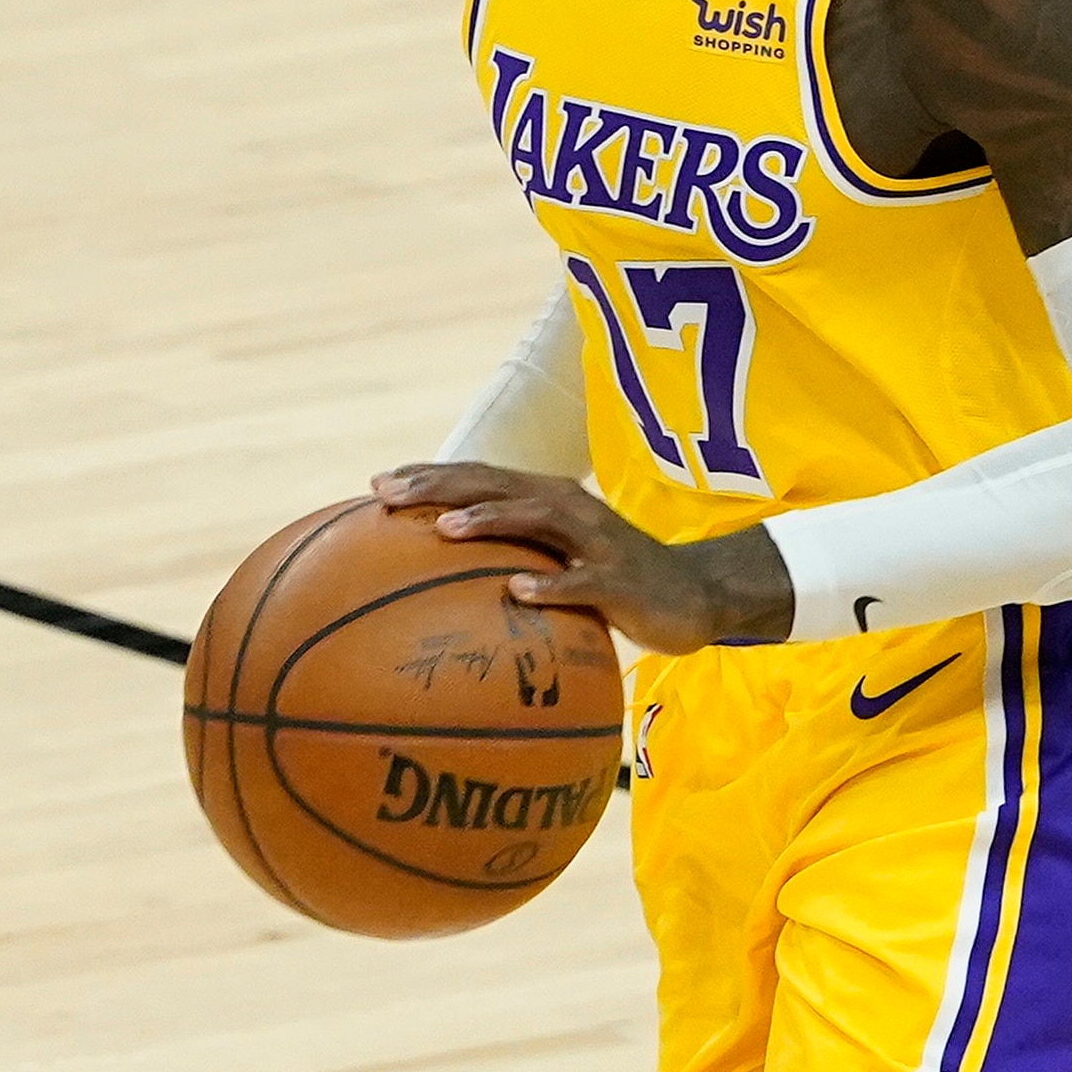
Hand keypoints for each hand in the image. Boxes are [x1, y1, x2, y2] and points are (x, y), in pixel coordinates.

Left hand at [371, 463, 793, 653]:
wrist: (694, 595)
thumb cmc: (612, 580)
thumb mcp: (558, 560)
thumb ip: (510, 556)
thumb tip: (439, 576)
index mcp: (547, 500)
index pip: (480, 478)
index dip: (430, 475)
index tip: (377, 484)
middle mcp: (568, 508)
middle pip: (496, 486)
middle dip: (440, 485)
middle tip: (387, 493)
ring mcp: (596, 542)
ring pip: (536, 519)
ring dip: (490, 521)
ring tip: (444, 529)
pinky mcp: (620, 580)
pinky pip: (581, 583)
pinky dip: (549, 585)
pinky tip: (516, 592)